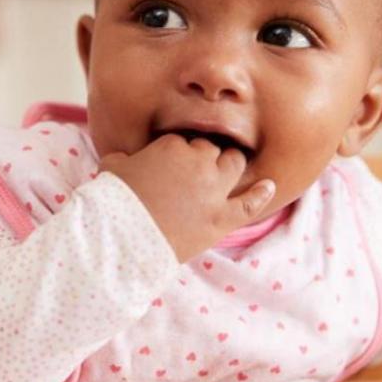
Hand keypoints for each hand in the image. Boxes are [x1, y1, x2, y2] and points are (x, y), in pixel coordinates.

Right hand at [99, 134, 275, 262]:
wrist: (122, 240)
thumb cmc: (112, 201)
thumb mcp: (112, 167)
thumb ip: (123, 157)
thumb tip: (123, 159)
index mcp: (172, 146)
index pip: (182, 141)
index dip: (177, 154)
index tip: (169, 167)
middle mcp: (199, 162)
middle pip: (211, 150)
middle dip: (204, 158)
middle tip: (192, 174)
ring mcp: (214, 191)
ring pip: (233, 165)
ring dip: (229, 166)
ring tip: (224, 173)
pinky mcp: (221, 219)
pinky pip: (249, 203)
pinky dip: (261, 194)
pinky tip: (269, 186)